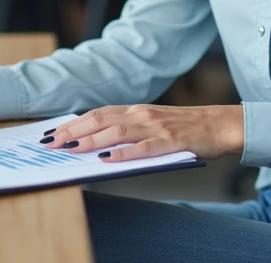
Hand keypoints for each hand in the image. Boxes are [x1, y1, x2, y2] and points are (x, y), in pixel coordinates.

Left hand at [38, 104, 244, 161]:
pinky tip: (108, 160)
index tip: (52, 132)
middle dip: (74, 131)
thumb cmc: (183, 127)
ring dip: (92, 140)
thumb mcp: (151, 123)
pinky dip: (124, 154)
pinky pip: (144, 148)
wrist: (218, 124)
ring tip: (73, 149)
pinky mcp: (170, 141)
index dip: (73, 122)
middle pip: (100, 119)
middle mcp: (141, 114)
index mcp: (135, 110)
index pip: (96, 114)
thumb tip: (97, 145)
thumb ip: (128, 129)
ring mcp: (155, 126)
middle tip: (53, 142)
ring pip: (117, 131)